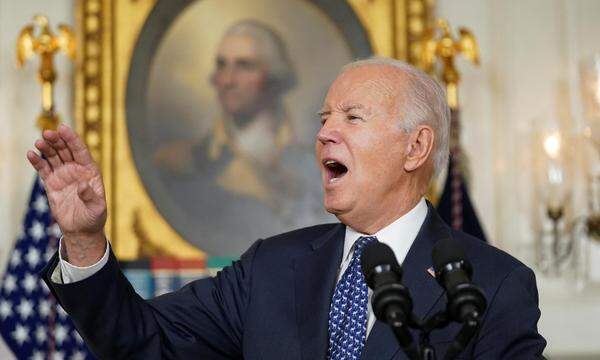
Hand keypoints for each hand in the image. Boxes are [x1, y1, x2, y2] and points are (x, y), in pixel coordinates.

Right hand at [27, 124, 106, 265]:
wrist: (81, 229)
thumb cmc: (94, 217)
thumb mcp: (97, 208)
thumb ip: (90, 196)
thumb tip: (83, 185)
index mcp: (90, 171)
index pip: (80, 151)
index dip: (72, 139)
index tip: (63, 128)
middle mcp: (76, 170)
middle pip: (65, 150)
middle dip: (57, 140)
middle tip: (48, 133)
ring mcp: (63, 175)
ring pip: (53, 157)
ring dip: (46, 148)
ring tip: (40, 141)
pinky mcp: (51, 184)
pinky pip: (43, 169)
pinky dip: (37, 161)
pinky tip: (31, 154)